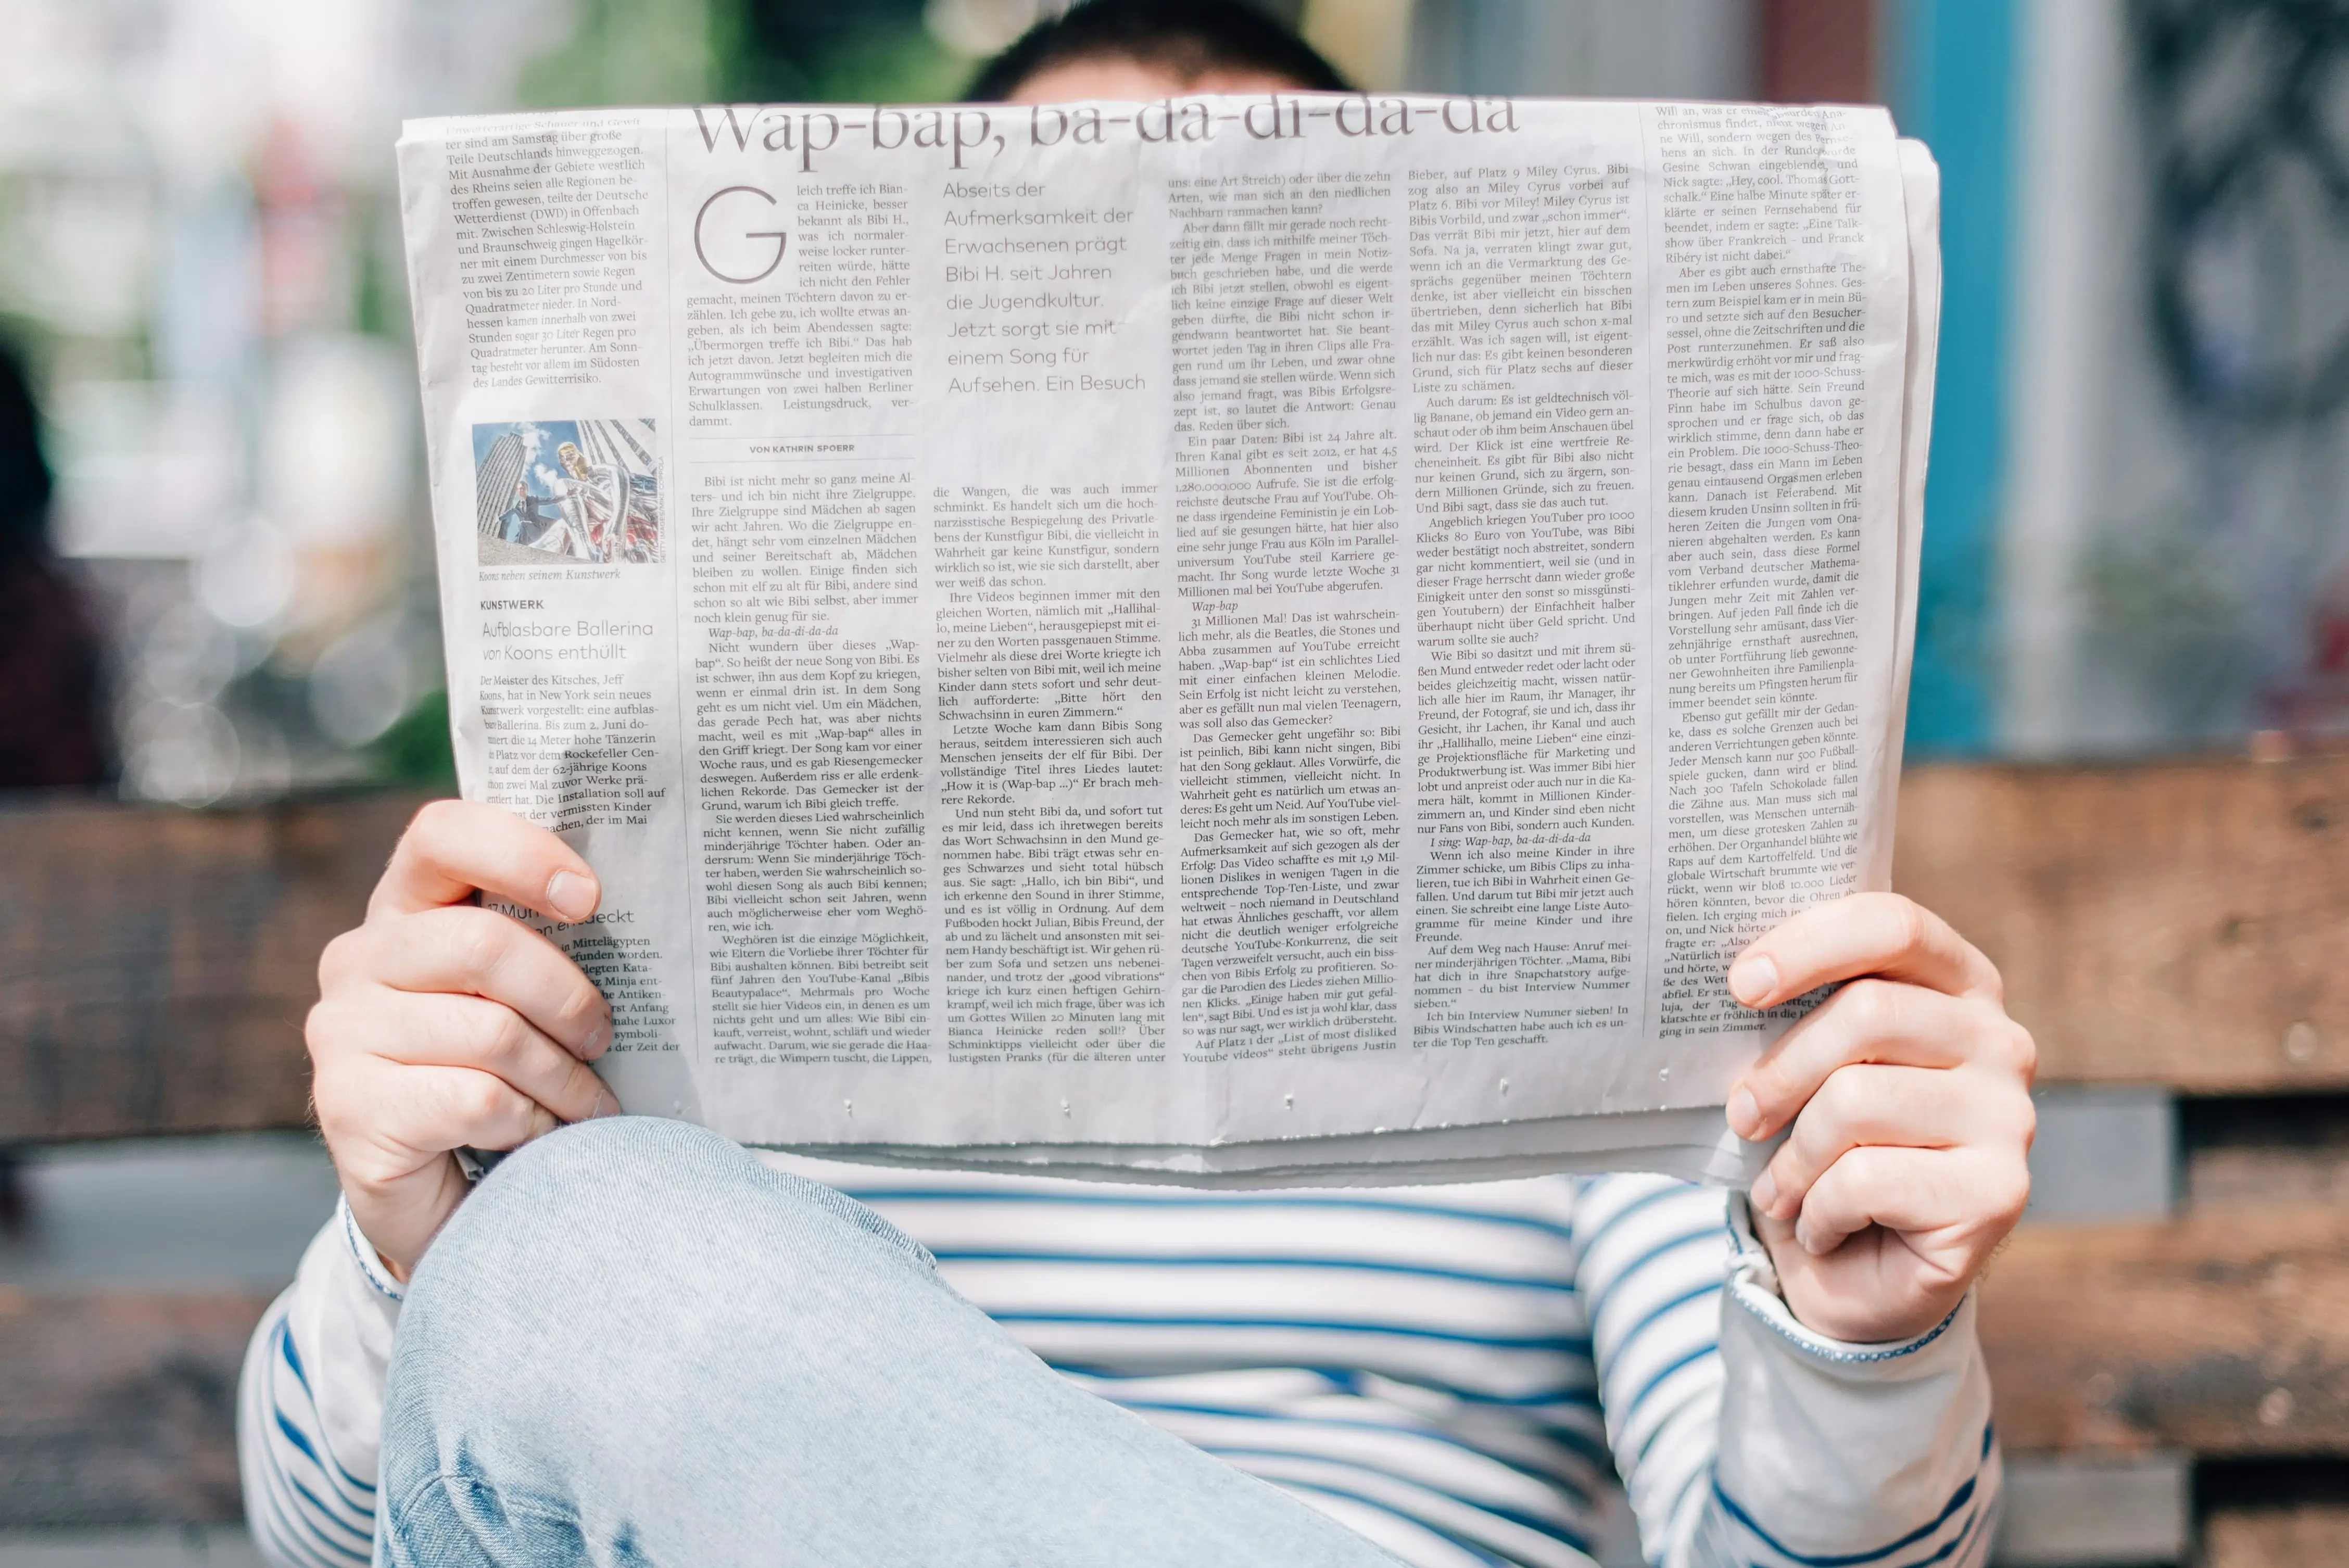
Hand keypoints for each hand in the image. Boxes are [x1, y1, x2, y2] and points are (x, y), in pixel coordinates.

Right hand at [307, 801, 618, 1277]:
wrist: (439, 1193)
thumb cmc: (497, 1074)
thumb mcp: (518, 998)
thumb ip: (544, 946)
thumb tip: (643, 918)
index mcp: (404, 909)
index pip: (443, 834)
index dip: (521, 854)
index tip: (590, 898)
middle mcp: (357, 959)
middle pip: (484, 943)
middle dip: (567, 998)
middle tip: (603, 1037)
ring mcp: (342, 1032)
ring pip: (492, 1032)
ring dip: (562, 1077)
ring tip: (586, 1104)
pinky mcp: (349, 1107)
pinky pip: (477, 1098)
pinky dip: (531, 1122)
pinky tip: (538, 1137)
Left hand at [1725, 892, 2034, 1342]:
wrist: (1859, 1278)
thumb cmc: (1825, 1150)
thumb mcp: (1807, 1069)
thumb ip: (1795, 1013)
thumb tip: (1736, 978)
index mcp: (1959, 985)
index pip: (1893, 926)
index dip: (1811, 944)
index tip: (1740, 984)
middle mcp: (2001, 1041)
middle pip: (1867, 1013)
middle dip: (1780, 1070)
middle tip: (1741, 1116)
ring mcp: (2010, 1117)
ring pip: (1856, 1100)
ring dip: (1793, 1157)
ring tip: (1779, 1188)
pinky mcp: (1999, 1193)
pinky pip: (1867, 1178)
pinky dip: (1818, 1210)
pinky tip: (1820, 1227)